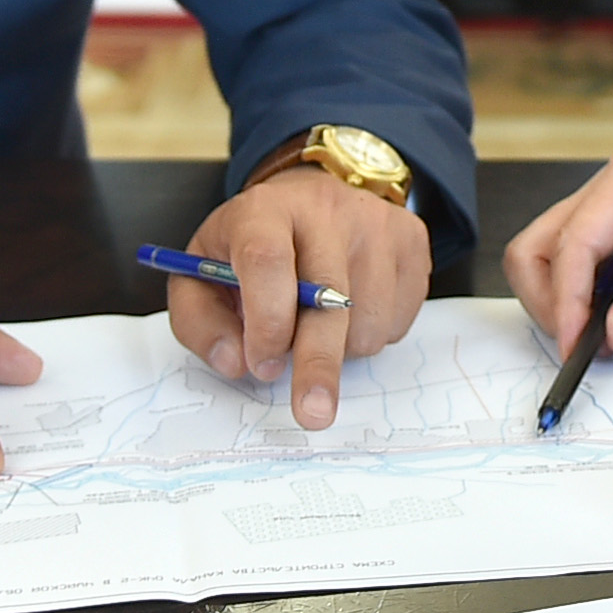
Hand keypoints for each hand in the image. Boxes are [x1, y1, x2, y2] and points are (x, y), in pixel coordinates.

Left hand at [171, 164, 433, 429]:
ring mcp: (376, 222)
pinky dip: (372, 334)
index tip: (262, 367)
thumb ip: (201, 323)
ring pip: (368, 319)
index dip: (266, 321)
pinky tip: (351, 311)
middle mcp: (325, 208)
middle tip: (311, 412)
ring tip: (317, 325)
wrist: (308, 200)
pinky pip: (399, 319)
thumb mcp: (202, 276)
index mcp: (263, 211)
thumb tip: (235, 364)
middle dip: (318, 363)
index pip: (267, 260)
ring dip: (341, 349)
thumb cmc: (250, 248)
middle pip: (329, 296)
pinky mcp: (411, 240)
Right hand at [505, 130, 612, 356]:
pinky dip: (589, 301)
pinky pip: (588, 267)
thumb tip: (612, 335)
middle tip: (579, 352)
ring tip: (600, 344)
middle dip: (551, 301)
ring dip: (566, 304)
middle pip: (543, 244)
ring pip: (556, 256)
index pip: (574, 240)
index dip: (566, 300)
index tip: (577, 351)